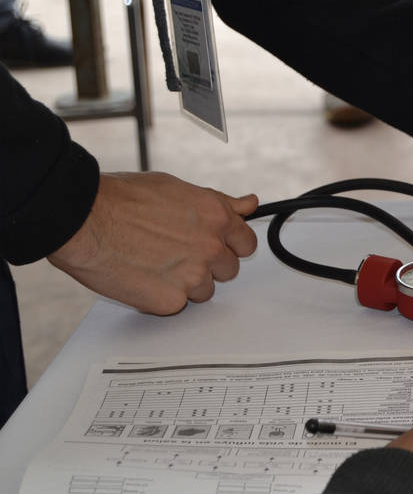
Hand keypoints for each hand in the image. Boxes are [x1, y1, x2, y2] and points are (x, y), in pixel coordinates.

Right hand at [48, 172, 258, 314]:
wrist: (82, 220)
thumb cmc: (120, 200)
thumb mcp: (177, 188)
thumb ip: (218, 202)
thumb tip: (248, 204)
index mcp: (216, 218)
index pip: (246, 243)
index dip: (231, 245)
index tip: (220, 247)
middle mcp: (210, 248)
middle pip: (228, 270)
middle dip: (208, 264)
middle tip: (176, 253)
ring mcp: (193, 277)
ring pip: (204, 290)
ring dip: (186, 282)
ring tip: (154, 262)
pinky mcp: (171, 301)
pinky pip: (177, 305)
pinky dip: (162, 296)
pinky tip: (141, 276)